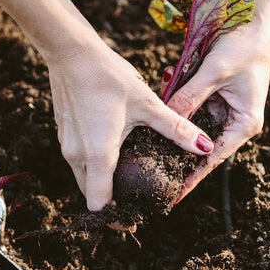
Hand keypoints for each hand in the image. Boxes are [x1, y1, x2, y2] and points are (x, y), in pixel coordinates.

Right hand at [46, 37, 214, 210]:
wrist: (70, 52)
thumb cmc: (108, 76)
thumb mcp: (147, 104)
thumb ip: (175, 129)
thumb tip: (205, 147)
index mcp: (98, 155)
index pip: (99, 204)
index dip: (116, 216)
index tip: (134, 218)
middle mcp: (77, 155)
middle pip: (91, 195)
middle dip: (112, 203)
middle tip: (137, 201)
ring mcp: (67, 145)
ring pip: (83, 178)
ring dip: (102, 183)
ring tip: (128, 179)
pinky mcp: (64, 133)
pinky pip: (78, 161)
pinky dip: (94, 166)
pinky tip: (114, 151)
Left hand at [164, 19, 269, 201]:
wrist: (253, 17)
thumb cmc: (244, 45)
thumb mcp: (214, 72)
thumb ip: (189, 96)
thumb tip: (165, 117)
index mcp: (244, 124)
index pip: (212, 159)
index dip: (192, 178)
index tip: (173, 195)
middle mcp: (233, 121)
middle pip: (198, 145)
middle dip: (174, 151)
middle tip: (146, 168)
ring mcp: (220, 108)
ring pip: (189, 124)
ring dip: (171, 122)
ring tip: (145, 134)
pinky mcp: (210, 95)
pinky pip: (188, 104)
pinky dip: (174, 99)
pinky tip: (159, 92)